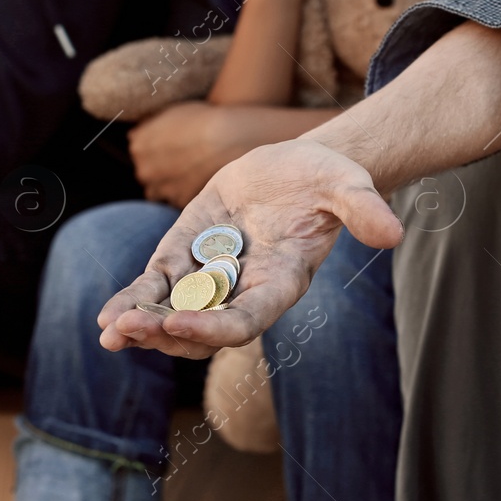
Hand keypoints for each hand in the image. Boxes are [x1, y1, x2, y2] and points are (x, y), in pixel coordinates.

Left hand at [98, 139, 401, 357]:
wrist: (299, 167)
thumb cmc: (328, 178)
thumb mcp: (348, 184)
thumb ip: (364, 208)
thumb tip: (393, 233)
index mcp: (281, 281)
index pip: (247, 319)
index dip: (212, 327)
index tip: (177, 324)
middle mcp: (245, 288)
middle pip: (202, 328)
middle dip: (164, 333)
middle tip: (128, 332)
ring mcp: (214, 274)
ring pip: (173, 312)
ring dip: (142, 324)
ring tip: (109, 332)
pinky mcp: (190, 252)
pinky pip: (158, 285)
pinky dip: (134, 299)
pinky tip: (107, 317)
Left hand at [129, 102, 242, 206]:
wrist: (227, 139)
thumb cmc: (201, 120)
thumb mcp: (169, 113)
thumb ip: (146, 127)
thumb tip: (134, 136)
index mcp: (138, 147)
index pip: (139, 152)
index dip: (155, 150)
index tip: (171, 147)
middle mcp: (144, 171)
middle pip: (146, 174)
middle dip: (158, 170)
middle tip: (181, 162)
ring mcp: (162, 189)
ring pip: (158, 192)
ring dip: (167, 186)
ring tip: (188, 175)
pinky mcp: (180, 202)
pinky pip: (177, 201)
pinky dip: (184, 194)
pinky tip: (197, 182)